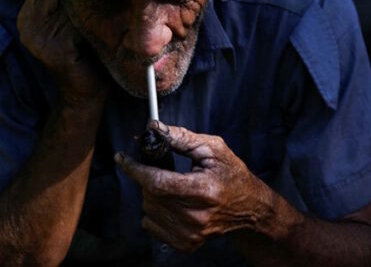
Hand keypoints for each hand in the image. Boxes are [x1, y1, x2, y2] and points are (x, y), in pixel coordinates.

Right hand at [17, 0, 108, 107]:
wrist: (84, 94)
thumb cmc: (83, 51)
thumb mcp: (68, 19)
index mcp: (27, 14)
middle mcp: (27, 22)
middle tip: (101, 0)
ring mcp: (38, 36)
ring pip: (67, 1)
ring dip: (89, 6)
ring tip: (101, 17)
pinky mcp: (55, 49)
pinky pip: (78, 21)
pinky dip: (93, 24)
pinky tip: (100, 33)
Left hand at [114, 121, 269, 250]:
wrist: (248, 208)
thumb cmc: (232, 175)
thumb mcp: (213, 148)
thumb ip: (181, 138)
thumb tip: (154, 128)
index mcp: (203, 191)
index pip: (157, 182)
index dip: (135, 169)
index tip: (122, 158)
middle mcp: (196, 216)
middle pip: (150, 194)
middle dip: (149, 176)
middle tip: (164, 169)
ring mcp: (190, 233)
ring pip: (148, 208)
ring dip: (153, 193)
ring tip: (174, 186)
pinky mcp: (185, 243)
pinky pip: (150, 224)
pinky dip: (155, 210)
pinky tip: (172, 202)